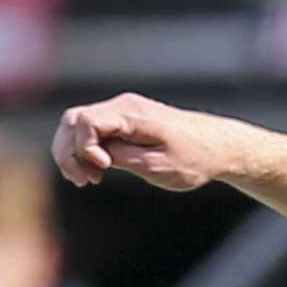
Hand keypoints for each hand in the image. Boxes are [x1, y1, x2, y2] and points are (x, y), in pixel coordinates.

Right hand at [53, 95, 236, 191]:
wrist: (218, 146)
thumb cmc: (194, 158)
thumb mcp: (157, 166)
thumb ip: (122, 157)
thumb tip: (93, 153)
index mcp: (132, 114)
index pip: (84, 121)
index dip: (83, 148)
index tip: (103, 171)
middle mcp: (123, 106)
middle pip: (73, 121)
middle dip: (69, 153)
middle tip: (84, 181)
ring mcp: (122, 111)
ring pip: (77, 124)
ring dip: (74, 153)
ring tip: (88, 179)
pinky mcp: (124, 120)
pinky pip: (92, 130)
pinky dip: (86, 150)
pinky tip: (95, 170)